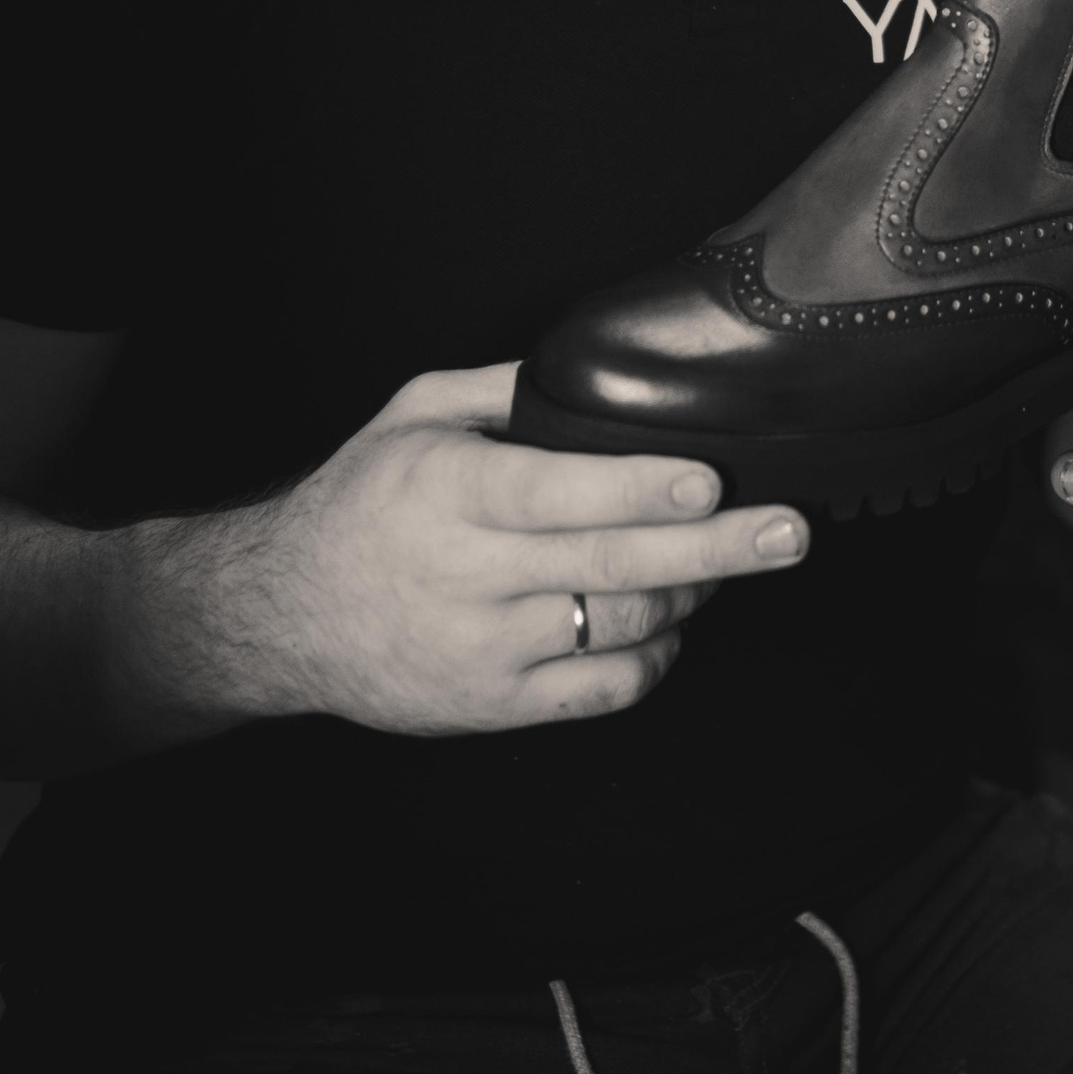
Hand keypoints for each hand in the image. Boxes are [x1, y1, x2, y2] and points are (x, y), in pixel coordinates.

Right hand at [165, 363, 807, 737]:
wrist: (283, 617)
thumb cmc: (362, 501)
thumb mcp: (412, 414)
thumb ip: (501, 386)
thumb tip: (595, 365)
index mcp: (449, 492)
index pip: (559, 495)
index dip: (640, 491)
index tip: (708, 482)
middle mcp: (470, 576)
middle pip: (613, 566)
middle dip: (715, 550)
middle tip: (788, 533)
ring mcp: (485, 651)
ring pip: (619, 627)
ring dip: (692, 592)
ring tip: (731, 557)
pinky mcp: (494, 707)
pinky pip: (602, 692)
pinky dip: (654, 655)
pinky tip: (670, 619)